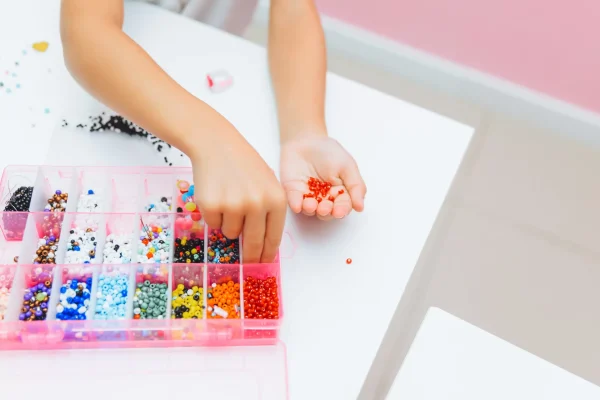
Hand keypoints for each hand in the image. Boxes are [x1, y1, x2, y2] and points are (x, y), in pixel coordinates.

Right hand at [191, 128, 286, 262]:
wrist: (217, 145)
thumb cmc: (245, 166)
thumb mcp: (267, 185)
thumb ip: (269, 212)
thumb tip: (264, 246)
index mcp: (276, 200)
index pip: (273, 237)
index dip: (267, 253)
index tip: (263, 263)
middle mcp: (257, 204)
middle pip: (253, 242)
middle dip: (250, 256)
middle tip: (247, 262)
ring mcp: (234, 205)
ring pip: (230, 234)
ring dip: (228, 224)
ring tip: (228, 200)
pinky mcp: (212, 205)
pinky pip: (213, 224)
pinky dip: (213, 216)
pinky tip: (216, 195)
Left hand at [280, 134, 366, 219]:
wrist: (307, 139)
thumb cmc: (329, 152)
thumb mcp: (347, 166)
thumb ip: (356, 186)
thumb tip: (360, 207)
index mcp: (340, 193)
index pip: (342, 206)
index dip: (341, 210)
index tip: (339, 211)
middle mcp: (324, 198)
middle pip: (326, 212)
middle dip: (325, 212)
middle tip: (324, 208)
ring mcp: (307, 196)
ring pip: (309, 210)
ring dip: (310, 210)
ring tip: (310, 205)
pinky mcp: (293, 192)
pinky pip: (293, 201)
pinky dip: (295, 205)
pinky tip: (298, 206)